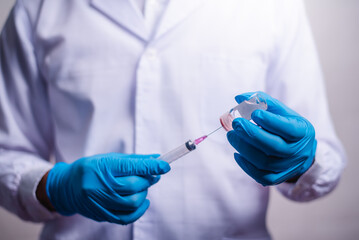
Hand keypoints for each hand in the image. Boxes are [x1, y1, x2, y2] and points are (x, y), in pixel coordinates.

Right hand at [45, 153, 169, 223]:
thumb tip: (157, 159)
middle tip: (152, 174)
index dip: (150, 166)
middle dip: (148, 179)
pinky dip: (139, 210)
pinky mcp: (102, 215)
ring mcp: (99, 203)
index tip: (165, 165)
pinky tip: (143, 201)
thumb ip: (134, 161)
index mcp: (101, 167)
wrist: (66, 187)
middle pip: (133, 185)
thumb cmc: (91, 169)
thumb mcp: (109, 159)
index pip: (130, 167)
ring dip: (144, 193)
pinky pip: (127, 217)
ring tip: (142, 187)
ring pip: (133, 202)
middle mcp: (98, 186)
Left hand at [227, 92, 315, 185]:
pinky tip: (237, 153)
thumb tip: (239, 97)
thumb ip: (263, 102)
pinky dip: (246, 165)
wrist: (300, 153)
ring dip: (244, 148)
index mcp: (302, 132)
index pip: (287, 128)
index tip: (254, 114)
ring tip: (231, 135)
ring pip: (264, 161)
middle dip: (252, 134)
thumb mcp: (282, 112)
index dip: (271, 121)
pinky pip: (260, 175)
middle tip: (235, 123)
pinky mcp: (277, 178)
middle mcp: (298, 152)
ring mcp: (288, 167)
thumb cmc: (286, 127)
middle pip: (273, 146)